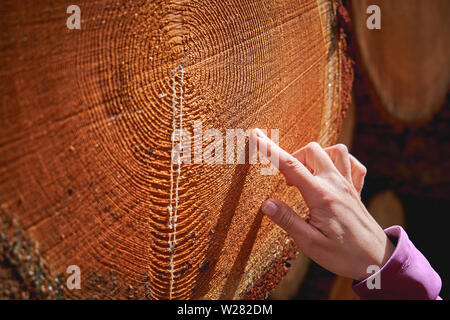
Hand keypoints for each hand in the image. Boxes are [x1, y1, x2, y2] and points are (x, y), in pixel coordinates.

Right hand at [253, 129, 394, 280]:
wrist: (379, 260)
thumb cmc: (344, 255)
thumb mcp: (311, 244)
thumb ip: (288, 221)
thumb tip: (267, 204)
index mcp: (321, 196)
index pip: (290, 166)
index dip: (270, 149)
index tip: (256, 135)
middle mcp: (336, 184)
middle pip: (312, 151)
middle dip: (294, 157)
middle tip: (287, 182)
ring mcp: (349, 184)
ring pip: (335, 150)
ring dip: (316, 156)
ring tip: (307, 174)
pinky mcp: (356, 190)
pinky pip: (352, 163)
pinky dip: (339, 161)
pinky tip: (330, 174)